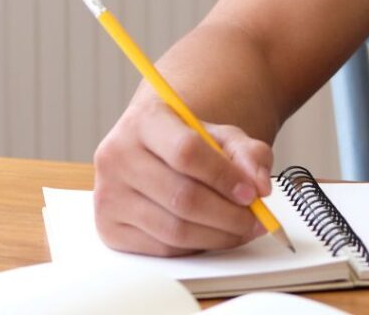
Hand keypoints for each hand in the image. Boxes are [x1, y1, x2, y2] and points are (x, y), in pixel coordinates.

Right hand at [93, 96, 274, 255]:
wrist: (153, 150)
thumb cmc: (189, 141)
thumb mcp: (222, 135)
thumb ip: (249, 153)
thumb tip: (260, 186)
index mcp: (145, 120)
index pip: (187, 152)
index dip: (224, 177)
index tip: (252, 193)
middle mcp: (118, 156)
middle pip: (181, 197)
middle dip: (228, 215)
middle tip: (256, 219)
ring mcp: (108, 195)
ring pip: (173, 229)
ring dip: (217, 236)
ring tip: (243, 229)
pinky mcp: (109, 228)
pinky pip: (161, 249)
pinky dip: (196, 247)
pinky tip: (214, 235)